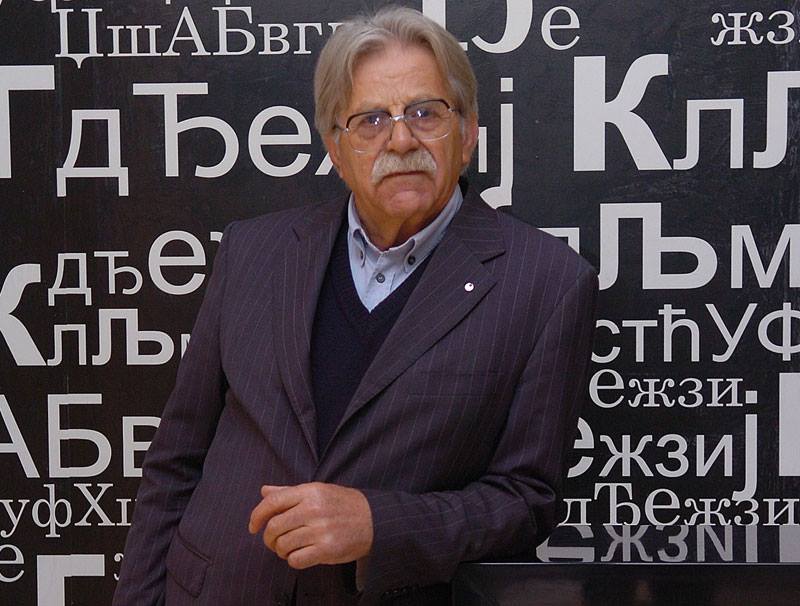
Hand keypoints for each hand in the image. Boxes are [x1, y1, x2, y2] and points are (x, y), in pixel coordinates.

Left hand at [248, 482, 372, 569]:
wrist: (374, 519)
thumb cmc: (342, 504)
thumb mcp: (318, 491)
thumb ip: (289, 492)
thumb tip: (264, 491)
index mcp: (310, 491)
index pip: (272, 502)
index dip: (256, 516)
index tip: (253, 526)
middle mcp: (313, 509)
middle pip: (274, 527)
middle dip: (268, 538)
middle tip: (274, 541)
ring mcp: (320, 530)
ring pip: (283, 545)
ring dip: (281, 551)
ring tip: (290, 548)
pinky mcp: (327, 550)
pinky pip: (295, 560)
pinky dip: (293, 560)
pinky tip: (300, 555)